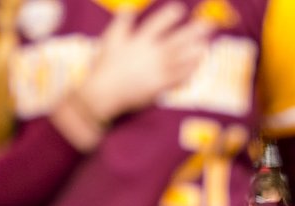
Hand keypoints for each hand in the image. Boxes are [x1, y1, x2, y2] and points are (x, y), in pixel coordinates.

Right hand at [77, 3, 210, 122]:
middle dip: (194, 31)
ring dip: (196, 50)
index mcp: (140, 40)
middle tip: (208, 24)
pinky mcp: (158, 86)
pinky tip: (197, 65)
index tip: (179, 11)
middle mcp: (151, 53)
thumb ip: (120, 22)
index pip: (159, 22)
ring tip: (205, 44)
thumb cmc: (104, 67)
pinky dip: (189, 71)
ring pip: (182, 58)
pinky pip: (178, 77)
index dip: (172, 14)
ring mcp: (157, 70)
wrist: (101, 95)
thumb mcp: (109, 40)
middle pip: (178, 39)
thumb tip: (127, 7)